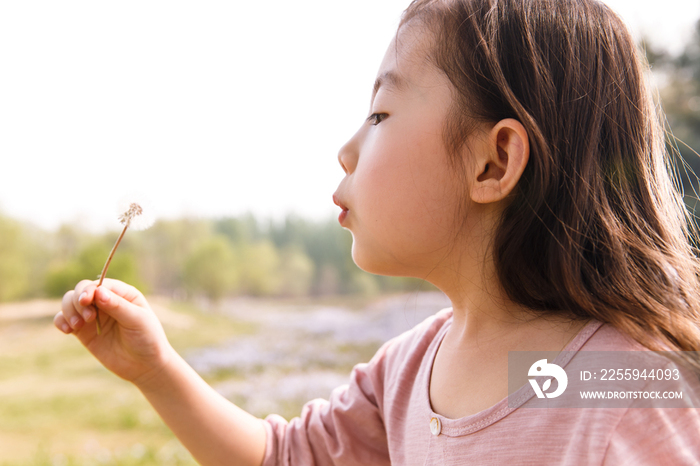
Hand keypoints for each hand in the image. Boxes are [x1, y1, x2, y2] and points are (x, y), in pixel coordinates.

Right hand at [53, 278, 174, 386]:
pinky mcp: (83, 331)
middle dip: (78, 300)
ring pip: (70, 302)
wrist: (145, 366)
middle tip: (88, 318)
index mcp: (123, 294)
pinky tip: (68, 330)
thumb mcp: (137, 320)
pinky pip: (64, 319)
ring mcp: (93, 316)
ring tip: (77, 326)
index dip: (90, 289)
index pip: (100, 284)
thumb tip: (98, 291)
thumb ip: (118, 306)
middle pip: (81, 290)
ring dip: (69, 310)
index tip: (86, 301)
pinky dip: (61, 321)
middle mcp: (106, 301)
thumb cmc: (147, 339)